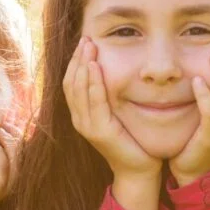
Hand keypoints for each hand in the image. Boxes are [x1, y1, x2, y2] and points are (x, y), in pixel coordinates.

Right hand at [64, 37, 160, 179]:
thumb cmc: (132, 142)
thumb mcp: (117, 114)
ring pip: (79, 89)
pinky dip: (94, 82)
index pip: (71, 83)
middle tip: (85, 39)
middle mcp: (79, 120)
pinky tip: (97, 66)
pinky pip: (94, 101)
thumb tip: (113, 72)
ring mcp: (87, 126)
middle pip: (71, 82)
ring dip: (83, 65)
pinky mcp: (100, 131)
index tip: (84, 42)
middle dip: (77, 59)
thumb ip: (110, 97)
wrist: (139, 171)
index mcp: (81, 115)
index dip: (75, 62)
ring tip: (89, 47)